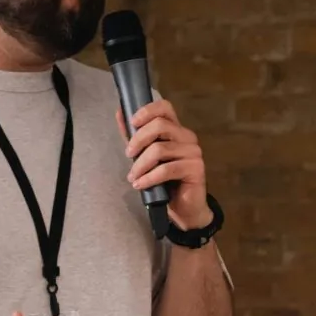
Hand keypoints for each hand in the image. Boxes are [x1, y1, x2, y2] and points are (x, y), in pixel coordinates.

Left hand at [124, 98, 210, 228]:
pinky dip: (149, 178)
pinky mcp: (196, 168)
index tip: (132, 122)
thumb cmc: (164, 181)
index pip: (165, 108)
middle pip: (160, 125)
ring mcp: (193, 152)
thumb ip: (134, 136)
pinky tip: (140, 185)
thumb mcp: (144, 156)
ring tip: (132, 177)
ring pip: (160, 149)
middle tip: (128, 155)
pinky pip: (167, 169)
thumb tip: (119, 113)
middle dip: (138, 139)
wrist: (183, 207)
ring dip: (140, 165)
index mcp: (176, 130)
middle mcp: (188, 137)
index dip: (147, 111)